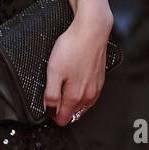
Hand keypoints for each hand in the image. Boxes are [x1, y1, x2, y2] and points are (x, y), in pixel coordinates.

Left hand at [43, 7, 112, 125]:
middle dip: (62, 107)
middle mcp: (88, 95)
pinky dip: (82, 91)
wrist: (92, 30)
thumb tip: (49, 110)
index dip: (52, 114)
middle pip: (72, 113)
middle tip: (55, 88)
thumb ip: (50, 95)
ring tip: (66, 81)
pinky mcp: (100, 79)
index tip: (48, 103)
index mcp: (75, 96)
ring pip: (82, 105)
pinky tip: (77, 78)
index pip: (62, 119)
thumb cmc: (73, 47)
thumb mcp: (53, 71)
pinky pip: (90, 94)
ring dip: (73, 99)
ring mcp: (96, 88)